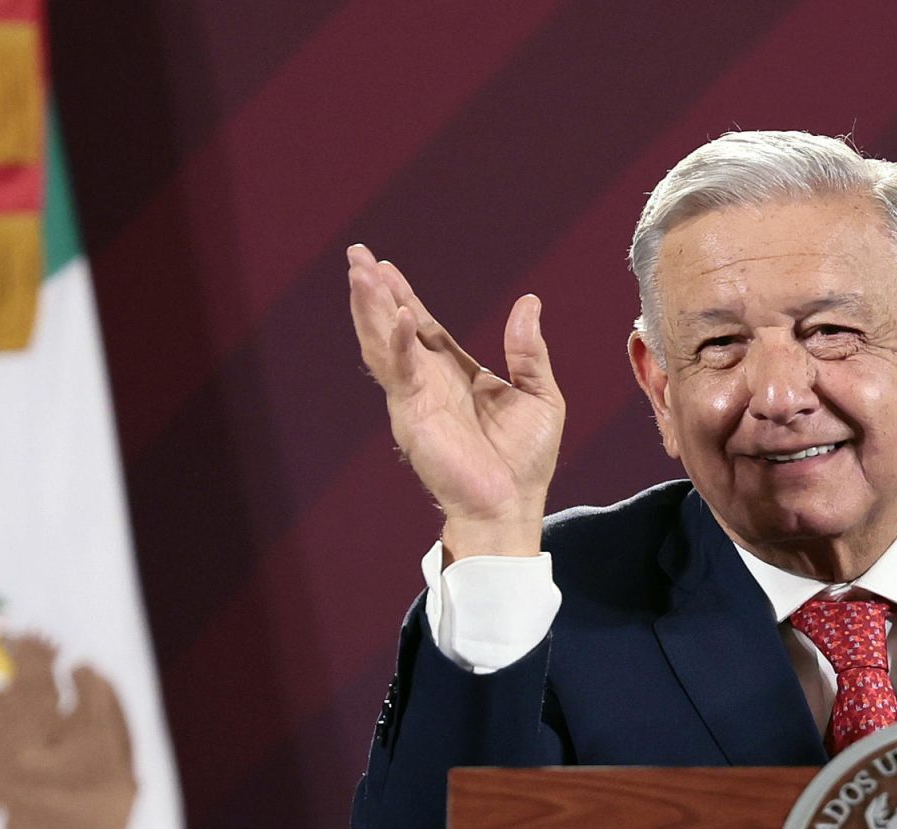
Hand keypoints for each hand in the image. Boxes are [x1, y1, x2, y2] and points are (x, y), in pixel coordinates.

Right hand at [348, 244, 564, 558]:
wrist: (510, 505)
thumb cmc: (524, 460)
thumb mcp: (539, 394)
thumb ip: (529, 350)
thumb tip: (529, 302)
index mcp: (456, 376)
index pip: (425, 327)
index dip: (404, 297)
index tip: (385, 267)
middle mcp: (429, 383)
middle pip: (395, 326)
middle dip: (374, 292)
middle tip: (356, 254)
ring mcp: (417, 397)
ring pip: (385, 343)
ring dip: (370, 307)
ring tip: (359, 272)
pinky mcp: (413, 415)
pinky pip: (400, 371)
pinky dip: (398, 342)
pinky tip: (400, 316)